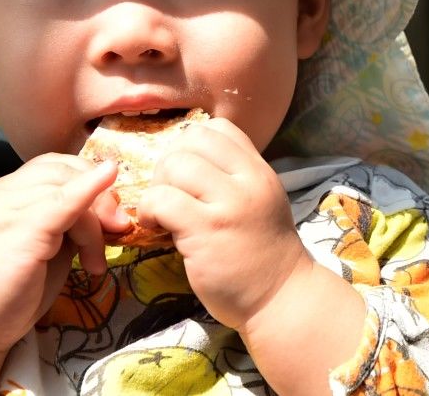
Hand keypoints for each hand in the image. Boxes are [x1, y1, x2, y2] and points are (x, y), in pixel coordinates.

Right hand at [0, 154, 128, 353]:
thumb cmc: (2, 298)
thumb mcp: (41, 251)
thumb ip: (65, 225)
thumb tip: (105, 212)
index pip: (49, 167)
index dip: (85, 179)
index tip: (107, 214)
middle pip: (61, 170)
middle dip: (98, 194)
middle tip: (115, 229)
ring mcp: (5, 209)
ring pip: (66, 188)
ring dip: (94, 221)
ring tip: (95, 261)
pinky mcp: (18, 230)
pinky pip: (63, 202)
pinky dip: (90, 192)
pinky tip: (108, 190)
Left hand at [136, 118, 314, 330]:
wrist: (280, 299)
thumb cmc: (263, 252)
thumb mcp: (260, 200)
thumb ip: (233, 176)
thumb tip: (185, 157)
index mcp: (258, 170)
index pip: (217, 128)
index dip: (192, 145)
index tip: (188, 174)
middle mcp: (247, 181)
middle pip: (191, 141)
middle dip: (169, 163)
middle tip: (170, 193)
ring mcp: (227, 205)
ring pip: (174, 165)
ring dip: (157, 187)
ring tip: (161, 211)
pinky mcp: (205, 231)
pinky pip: (161, 200)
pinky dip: (148, 210)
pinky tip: (154, 225)